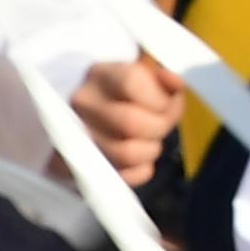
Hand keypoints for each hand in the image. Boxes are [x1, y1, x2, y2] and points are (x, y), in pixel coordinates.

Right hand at [69, 56, 186, 187]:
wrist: (82, 112)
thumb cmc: (123, 91)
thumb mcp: (142, 72)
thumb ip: (162, 74)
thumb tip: (175, 82)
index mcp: (99, 74)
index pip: (132, 81)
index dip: (160, 97)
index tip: (168, 100)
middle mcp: (82, 104)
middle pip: (131, 123)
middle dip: (161, 126)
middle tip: (163, 123)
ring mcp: (74, 138)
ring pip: (127, 154)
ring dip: (151, 150)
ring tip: (149, 140)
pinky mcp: (74, 169)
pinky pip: (122, 177)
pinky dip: (140, 171)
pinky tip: (139, 159)